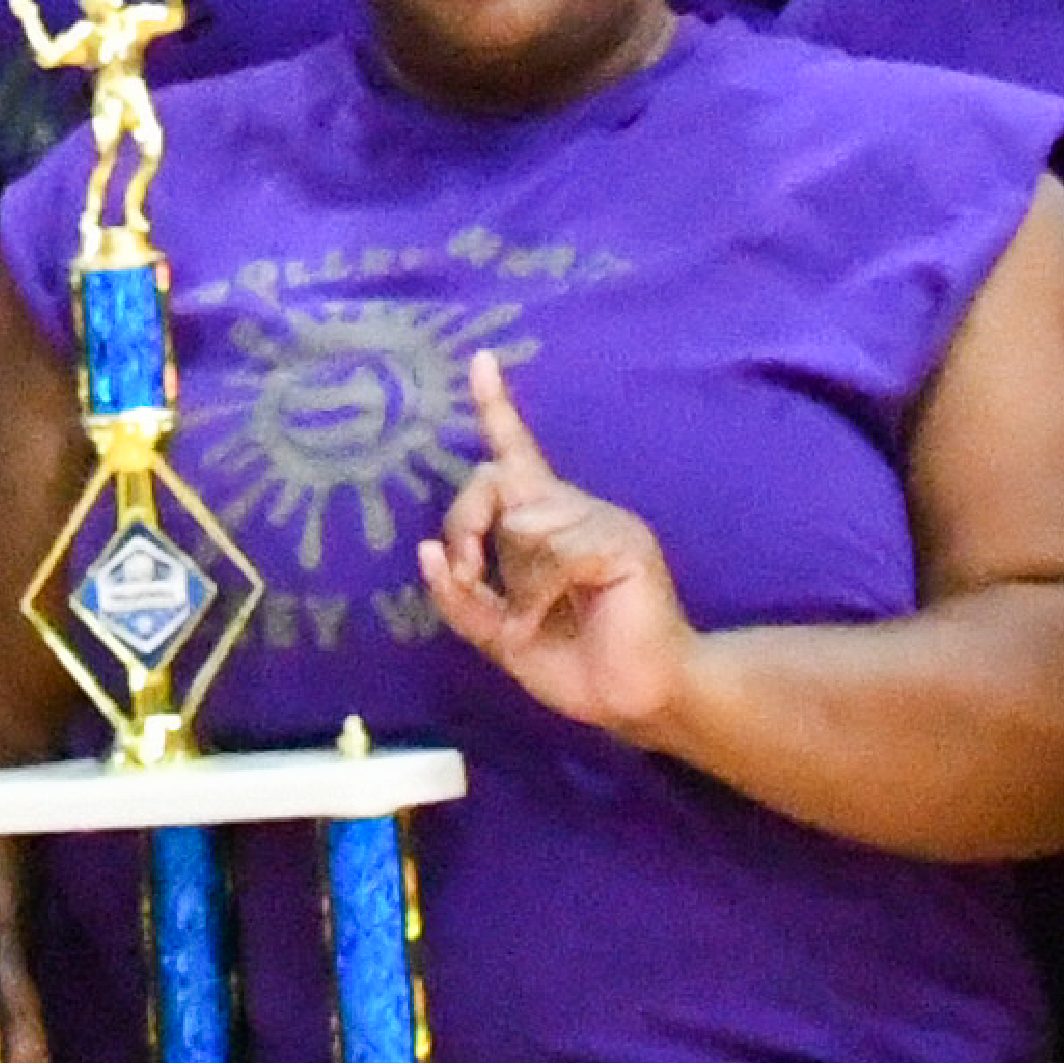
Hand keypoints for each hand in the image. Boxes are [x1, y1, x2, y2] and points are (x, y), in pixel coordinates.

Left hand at [418, 352, 694, 743]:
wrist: (638, 701)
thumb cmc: (577, 667)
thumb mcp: (501, 635)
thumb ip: (463, 598)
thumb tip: (425, 551)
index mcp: (545, 524)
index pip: (515, 454)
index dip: (495, 408)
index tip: (478, 361)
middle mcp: (571, 510)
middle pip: (493, 480)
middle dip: (465, 523)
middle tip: (469, 576)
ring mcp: (600, 520)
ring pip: (521, 525)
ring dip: (515, 587)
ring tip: (541, 621)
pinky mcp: (621, 541)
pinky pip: (553, 553)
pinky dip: (537, 596)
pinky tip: (553, 620)